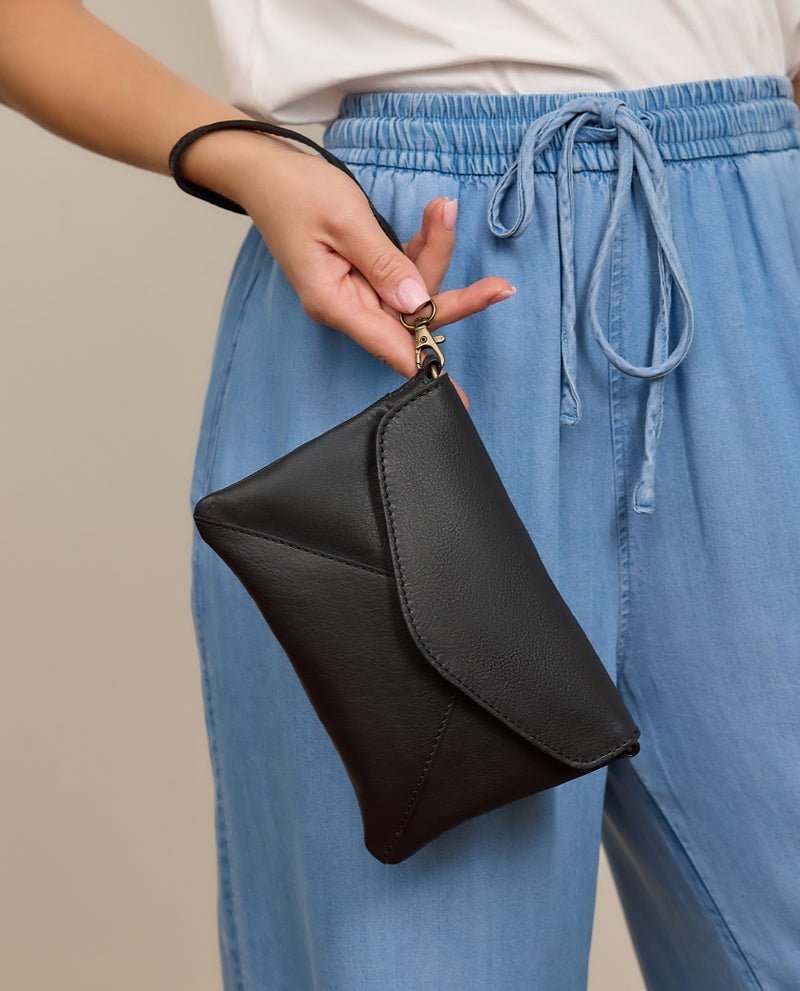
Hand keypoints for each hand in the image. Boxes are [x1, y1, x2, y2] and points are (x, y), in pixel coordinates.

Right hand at [220, 137, 514, 379]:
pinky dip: (421, 245)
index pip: (391, 346)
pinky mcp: (364, 272)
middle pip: (412, 318)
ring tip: (443, 209)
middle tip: (500, 287)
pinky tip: (434, 215)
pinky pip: (403, 271)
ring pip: (413, 291)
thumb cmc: (295, 193)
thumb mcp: (346, 222)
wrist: (264, 170)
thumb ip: (385, 264)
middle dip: (454, 295)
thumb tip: (418, 305)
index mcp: (335, 303)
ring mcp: (356, 290)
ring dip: (435, 252)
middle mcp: (347, 305)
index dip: (427, 364)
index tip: (456, 392)